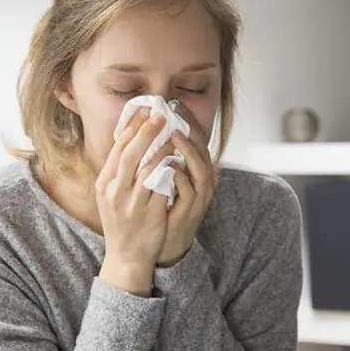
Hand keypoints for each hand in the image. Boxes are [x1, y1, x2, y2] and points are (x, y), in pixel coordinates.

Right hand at [96, 108, 170, 295]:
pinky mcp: (149, 214)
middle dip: (146, 131)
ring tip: (173, 135)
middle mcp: (114, 191)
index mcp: (104, 183)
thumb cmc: (122, 223)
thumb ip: (119, 172)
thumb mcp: (111, 196)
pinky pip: (161, 187)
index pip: (117, 148)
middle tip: (161, 115)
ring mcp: (131, 203)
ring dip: (161, 148)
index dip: (131, 127)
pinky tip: (178, 160)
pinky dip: (170, 171)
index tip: (144, 110)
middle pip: (130, 154)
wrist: (126, 256)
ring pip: (147, 168)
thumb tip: (132, 141)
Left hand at [158, 120, 215, 267]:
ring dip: (189, 152)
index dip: (187, 122)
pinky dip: (181, 179)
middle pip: (203, 151)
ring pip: (201, 170)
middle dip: (191, 131)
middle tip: (177, 113)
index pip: (195, 141)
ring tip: (176, 136)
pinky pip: (189, 193)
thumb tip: (146, 133)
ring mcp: (198, 199)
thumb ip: (160, 159)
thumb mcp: (162, 180)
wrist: (162, 246)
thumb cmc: (161, 210)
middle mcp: (202, 183)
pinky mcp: (190, 213)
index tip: (174, 104)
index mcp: (195, 173)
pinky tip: (170, 167)